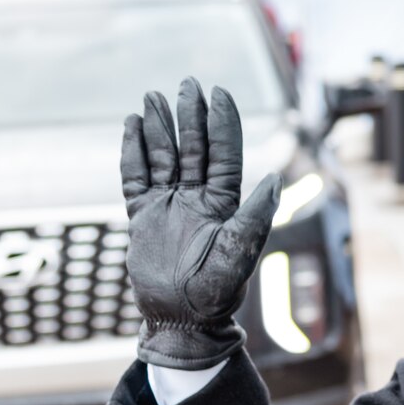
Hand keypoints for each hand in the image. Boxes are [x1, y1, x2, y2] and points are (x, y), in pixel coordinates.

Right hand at [121, 78, 279, 369]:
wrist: (180, 321)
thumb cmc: (215, 294)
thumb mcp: (239, 256)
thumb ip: (254, 218)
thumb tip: (272, 178)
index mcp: (224, 205)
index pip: (223, 154)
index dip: (221, 123)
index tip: (218, 92)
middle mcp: (197, 200)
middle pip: (193, 147)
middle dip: (190, 115)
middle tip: (186, 83)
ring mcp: (168, 206)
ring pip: (163, 157)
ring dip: (159, 127)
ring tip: (152, 97)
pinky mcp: (143, 217)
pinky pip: (136, 178)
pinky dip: (133, 152)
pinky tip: (130, 126)